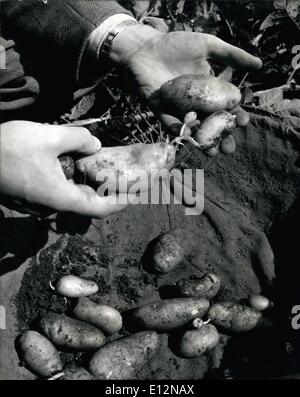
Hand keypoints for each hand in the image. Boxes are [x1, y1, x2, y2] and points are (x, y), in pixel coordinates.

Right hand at [0, 121, 129, 217]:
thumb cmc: (8, 149)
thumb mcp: (49, 136)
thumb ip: (78, 139)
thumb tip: (95, 145)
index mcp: (62, 198)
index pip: (100, 209)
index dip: (121, 203)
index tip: (138, 196)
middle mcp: (53, 205)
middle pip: (89, 205)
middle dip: (110, 194)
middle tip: (127, 181)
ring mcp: (41, 202)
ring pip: (75, 199)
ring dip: (92, 188)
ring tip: (108, 173)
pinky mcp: (33, 194)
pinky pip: (61, 192)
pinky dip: (76, 183)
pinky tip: (80, 168)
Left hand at [110, 24, 261, 151]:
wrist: (146, 47)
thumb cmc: (176, 45)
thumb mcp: (208, 46)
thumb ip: (232, 55)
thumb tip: (259, 65)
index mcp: (209, 90)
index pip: (225, 107)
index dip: (235, 116)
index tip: (243, 122)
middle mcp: (195, 103)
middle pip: (211, 124)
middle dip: (221, 137)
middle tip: (228, 148)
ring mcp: (178, 109)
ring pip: (193, 129)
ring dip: (202, 141)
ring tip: (211, 151)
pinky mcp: (161, 111)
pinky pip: (170, 124)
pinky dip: (179, 130)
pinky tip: (189, 137)